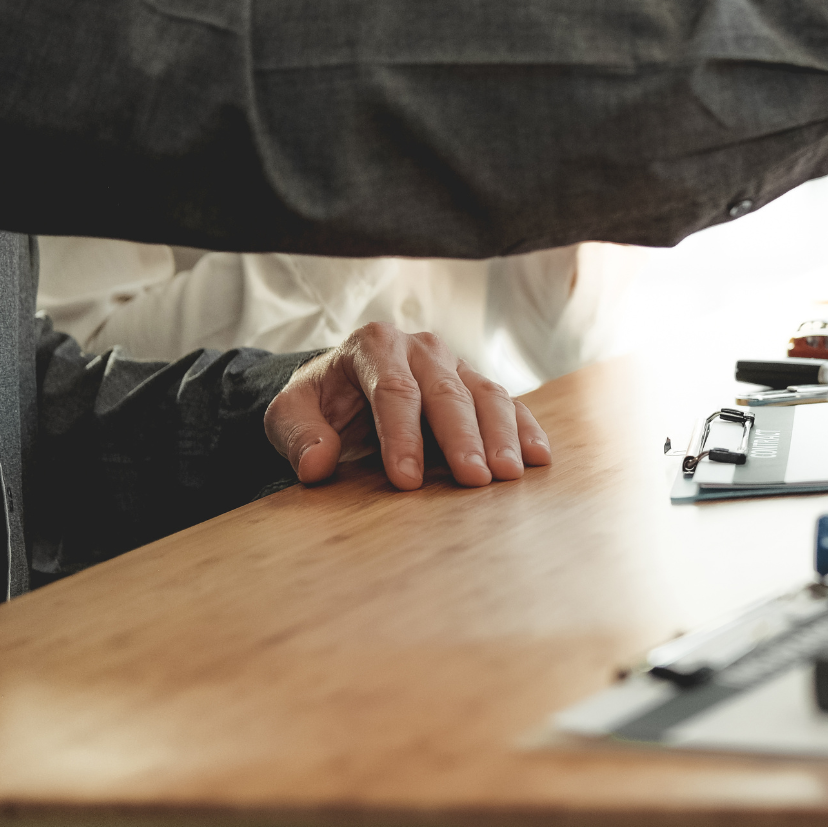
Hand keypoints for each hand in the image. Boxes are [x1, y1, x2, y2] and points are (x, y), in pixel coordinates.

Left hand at [263, 322, 551, 490]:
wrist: (345, 386)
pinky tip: (538, 459)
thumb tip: (316, 465)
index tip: (406, 480)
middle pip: (447, 393)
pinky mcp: (477, 383)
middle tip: (474, 479)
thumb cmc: (321, 402)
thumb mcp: (289, 414)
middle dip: (462, 438)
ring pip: (486, 394)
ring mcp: (455, 364)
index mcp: (374, 346)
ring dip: (501, 436)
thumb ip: (299, 436)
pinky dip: (524, 430)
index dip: (402, 436)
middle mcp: (421, 348)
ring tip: (508, 475)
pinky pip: (508, 404)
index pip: (394, 391)